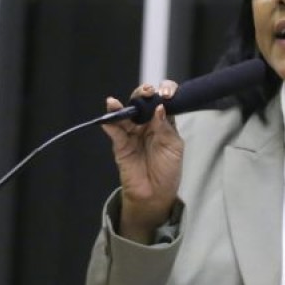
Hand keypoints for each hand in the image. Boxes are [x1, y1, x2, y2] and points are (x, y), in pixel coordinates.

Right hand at [101, 81, 183, 243]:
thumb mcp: (174, 147)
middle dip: (143, 93)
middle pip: (143, 101)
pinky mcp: (120, 143)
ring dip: (122, 105)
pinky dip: (111, 122)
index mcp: (164, 121)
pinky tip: (110, 114)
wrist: (155, 194)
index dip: (165, 91)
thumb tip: (160, 107)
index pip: (163, 99)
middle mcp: (147, 123)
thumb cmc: (168, 170)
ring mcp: (132, 132)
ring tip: (117, 102)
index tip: (168, 94)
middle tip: (147, 92)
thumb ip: (166, 127)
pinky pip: (114, 130)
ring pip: (126, 113)